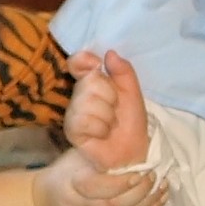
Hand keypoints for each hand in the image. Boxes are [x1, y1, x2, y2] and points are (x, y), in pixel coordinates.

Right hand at [31, 148, 165, 205]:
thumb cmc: (65, 174)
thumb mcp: (75, 158)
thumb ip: (99, 154)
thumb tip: (133, 139)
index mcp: (71, 184)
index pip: (96, 188)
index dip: (120, 183)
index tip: (139, 172)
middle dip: (139, 193)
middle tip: (155, 177)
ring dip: (147, 204)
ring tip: (162, 188)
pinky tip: (157, 201)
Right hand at [62, 49, 150, 171]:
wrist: (132, 152)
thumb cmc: (130, 122)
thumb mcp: (133, 93)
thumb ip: (124, 72)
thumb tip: (110, 53)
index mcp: (92, 82)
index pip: (77, 62)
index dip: (84, 60)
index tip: (97, 65)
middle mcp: (79, 95)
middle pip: (89, 81)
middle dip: (110, 97)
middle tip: (115, 110)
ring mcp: (73, 113)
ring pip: (87, 101)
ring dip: (107, 115)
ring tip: (110, 124)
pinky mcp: (71, 130)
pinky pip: (84, 120)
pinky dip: (100, 128)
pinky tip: (102, 134)